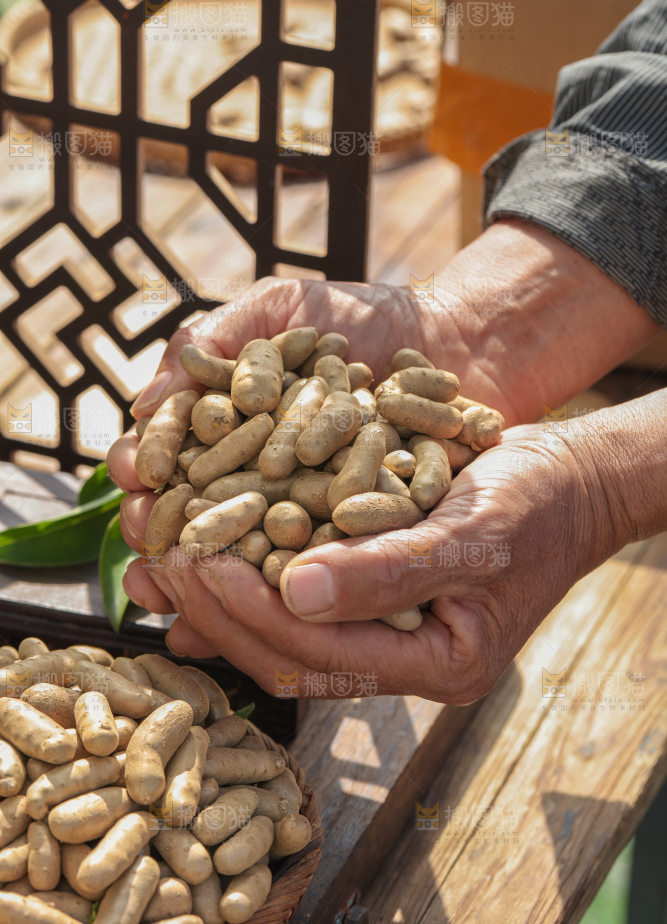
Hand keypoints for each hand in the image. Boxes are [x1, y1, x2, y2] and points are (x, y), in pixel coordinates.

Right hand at [109, 272, 517, 621]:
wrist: (458, 337)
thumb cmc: (362, 314)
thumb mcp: (282, 307)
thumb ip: (218, 340)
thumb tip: (143, 400)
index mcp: (229, 421)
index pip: (173, 447)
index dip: (152, 460)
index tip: (143, 474)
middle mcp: (258, 471)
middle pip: (198, 507)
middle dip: (169, 531)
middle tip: (149, 545)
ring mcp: (303, 507)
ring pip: (247, 548)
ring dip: (212, 577)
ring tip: (185, 597)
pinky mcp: (350, 537)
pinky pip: (312, 567)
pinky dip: (285, 590)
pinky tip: (260, 612)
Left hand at [115, 419, 619, 702]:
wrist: (573, 480)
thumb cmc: (538, 502)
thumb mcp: (473, 532)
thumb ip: (389, 569)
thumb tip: (294, 592)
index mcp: (437, 664)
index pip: (321, 652)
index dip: (251, 610)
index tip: (195, 560)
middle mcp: (406, 662)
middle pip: (290, 653)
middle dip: (219, 612)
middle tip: (161, 564)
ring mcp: (389, 634)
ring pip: (286, 633)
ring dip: (221, 602)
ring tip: (161, 567)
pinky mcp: (376, 599)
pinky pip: (300, 601)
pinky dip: (251, 578)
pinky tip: (206, 558)